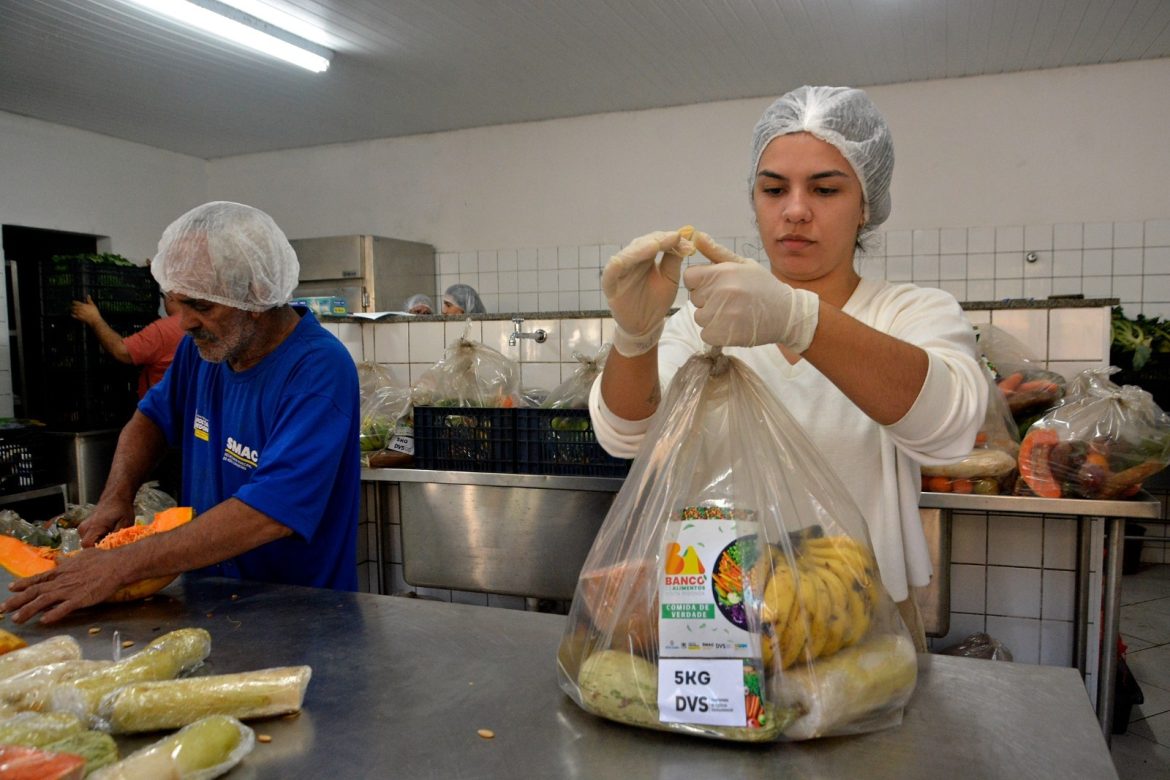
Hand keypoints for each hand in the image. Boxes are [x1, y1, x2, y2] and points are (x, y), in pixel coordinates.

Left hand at [2, 548, 123, 623]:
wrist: (117, 564)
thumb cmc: (102, 559)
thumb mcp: (82, 556)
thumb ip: (67, 561)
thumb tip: (57, 559)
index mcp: (62, 571)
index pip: (38, 578)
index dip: (23, 584)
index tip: (11, 588)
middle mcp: (61, 581)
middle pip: (35, 591)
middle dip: (17, 601)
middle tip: (2, 609)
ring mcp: (70, 590)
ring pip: (44, 601)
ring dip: (28, 610)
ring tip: (16, 619)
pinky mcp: (80, 599)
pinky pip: (64, 608)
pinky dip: (53, 615)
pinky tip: (44, 621)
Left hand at [70, 296, 101, 325]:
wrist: (94, 319)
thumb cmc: (94, 312)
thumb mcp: (93, 305)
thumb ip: (89, 300)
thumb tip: (88, 295)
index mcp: (82, 305)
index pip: (76, 302)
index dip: (74, 301)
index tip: (73, 301)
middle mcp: (79, 309)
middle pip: (73, 306)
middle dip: (72, 305)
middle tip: (72, 305)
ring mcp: (78, 313)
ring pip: (73, 310)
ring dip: (72, 309)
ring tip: (71, 309)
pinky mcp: (78, 317)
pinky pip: (73, 315)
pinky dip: (72, 314)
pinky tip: (72, 313)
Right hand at [78, 499, 134, 547]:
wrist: (115, 498)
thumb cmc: (121, 510)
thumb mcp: (125, 523)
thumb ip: (118, 536)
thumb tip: (114, 547)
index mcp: (94, 527)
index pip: (87, 545)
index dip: (98, 550)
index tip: (108, 549)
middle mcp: (84, 528)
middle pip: (87, 546)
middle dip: (99, 548)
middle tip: (111, 543)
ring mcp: (82, 528)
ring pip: (87, 543)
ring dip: (97, 543)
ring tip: (109, 538)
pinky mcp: (83, 529)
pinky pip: (88, 539)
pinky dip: (96, 540)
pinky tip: (106, 535)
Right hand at [602, 228, 693, 356]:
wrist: (646, 325)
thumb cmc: (657, 301)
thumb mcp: (670, 278)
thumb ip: (674, 259)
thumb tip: (683, 239)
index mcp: (646, 257)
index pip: (655, 241)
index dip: (668, 238)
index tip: (683, 237)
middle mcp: (631, 261)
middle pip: (641, 244)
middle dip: (657, 240)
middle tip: (673, 238)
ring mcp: (620, 272)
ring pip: (626, 255)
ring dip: (640, 249)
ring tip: (655, 245)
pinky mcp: (610, 285)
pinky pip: (610, 273)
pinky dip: (615, 265)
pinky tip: (622, 260)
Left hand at [684, 232, 819, 350]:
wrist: (786, 314)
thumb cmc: (763, 286)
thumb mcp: (744, 264)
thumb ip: (716, 252)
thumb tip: (697, 236)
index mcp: (723, 272)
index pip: (689, 277)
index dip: (699, 282)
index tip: (713, 285)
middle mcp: (721, 292)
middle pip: (694, 298)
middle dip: (707, 299)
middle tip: (729, 300)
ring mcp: (722, 315)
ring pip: (699, 317)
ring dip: (711, 317)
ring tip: (733, 313)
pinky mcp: (723, 334)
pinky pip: (705, 334)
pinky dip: (716, 333)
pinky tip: (732, 326)